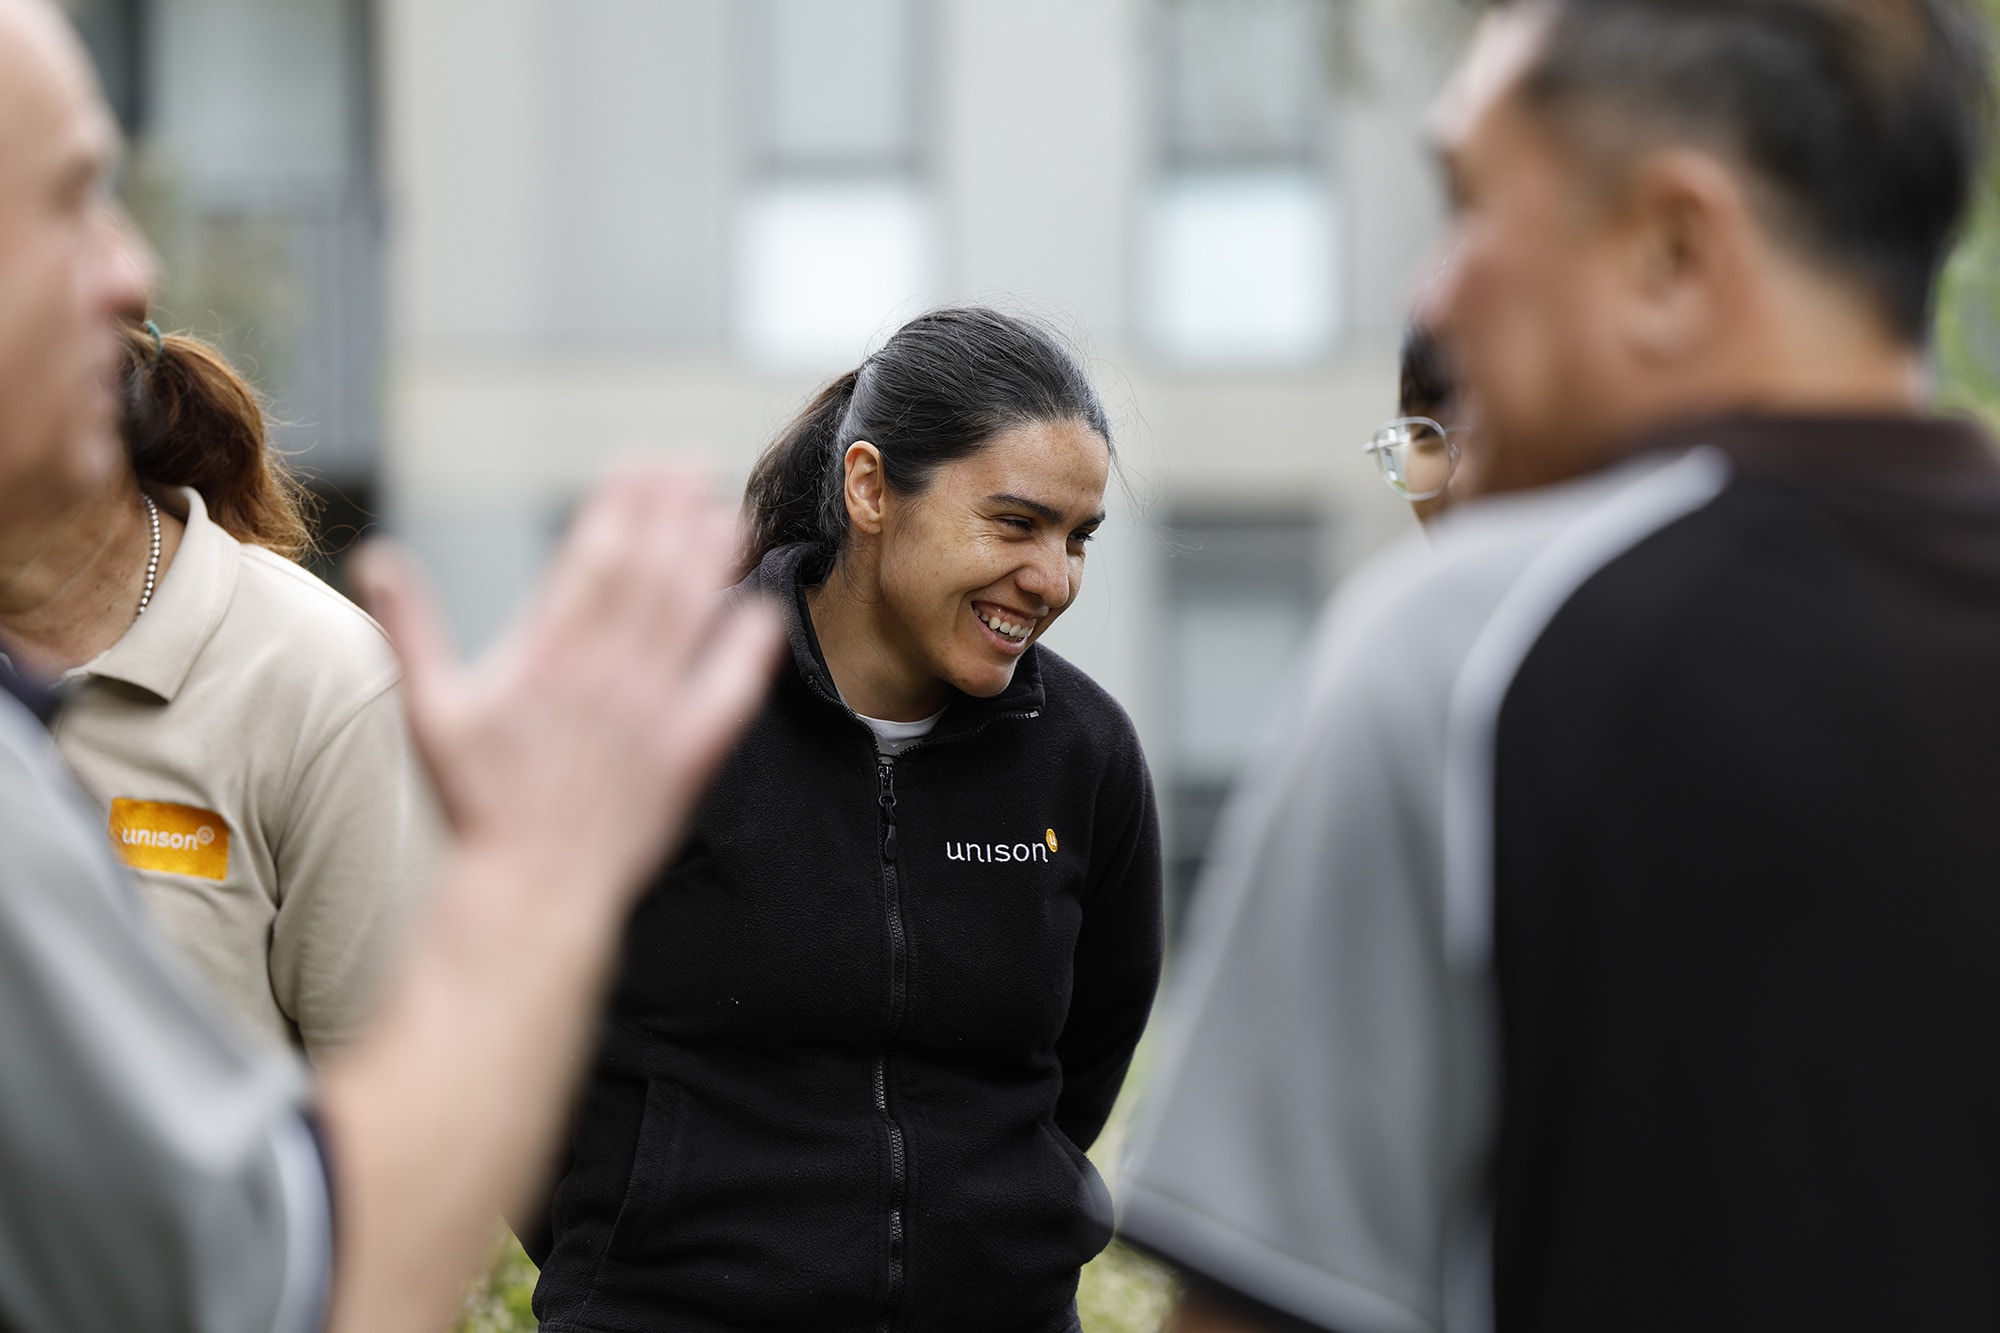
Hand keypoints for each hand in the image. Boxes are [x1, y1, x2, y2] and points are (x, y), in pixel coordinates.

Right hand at [352, 465, 781, 903]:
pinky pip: (729, 690)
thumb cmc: (477, 803)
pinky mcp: (687, 755)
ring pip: (691, 618)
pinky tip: (760, 608)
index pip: (594, 559)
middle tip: (692, 464)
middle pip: (650, 575)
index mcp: (548, 657)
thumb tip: (377, 558)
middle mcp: (606, 677)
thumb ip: (410, 628)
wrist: (532, 887)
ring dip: (711, 561)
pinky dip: (746, 648)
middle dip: (672, 513)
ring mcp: (652, 714)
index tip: (639, 463)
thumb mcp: (430, 710)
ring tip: (727, 513)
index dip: (622, 505)